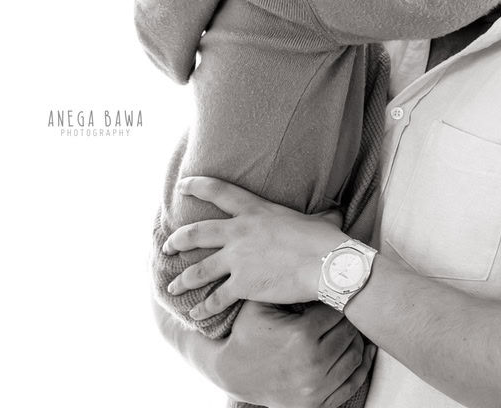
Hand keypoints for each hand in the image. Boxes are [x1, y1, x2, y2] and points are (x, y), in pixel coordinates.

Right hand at [154, 298, 375, 407]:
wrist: (232, 374)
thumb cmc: (247, 332)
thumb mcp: (258, 303)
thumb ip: (281, 277)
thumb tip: (298, 240)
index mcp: (301, 335)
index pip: (336, 311)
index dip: (337, 300)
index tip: (337, 292)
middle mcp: (313, 363)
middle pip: (348, 332)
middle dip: (347, 318)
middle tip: (348, 305)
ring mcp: (317, 386)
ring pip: (354, 355)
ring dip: (357, 339)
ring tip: (353, 324)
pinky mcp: (319, 402)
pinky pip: (352, 381)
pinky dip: (361, 366)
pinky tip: (362, 351)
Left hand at [163, 177, 348, 317]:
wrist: (326, 263)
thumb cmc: (325, 240)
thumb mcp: (315, 219)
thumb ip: (312, 217)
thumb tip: (333, 214)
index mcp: (255, 211)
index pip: (219, 192)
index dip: (196, 186)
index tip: (181, 186)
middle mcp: (239, 232)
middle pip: (196, 233)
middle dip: (177, 241)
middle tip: (167, 248)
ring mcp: (237, 259)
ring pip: (198, 270)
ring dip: (182, 280)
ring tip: (172, 287)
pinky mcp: (242, 285)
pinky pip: (215, 299)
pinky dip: (203, 308)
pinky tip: (196, 313)